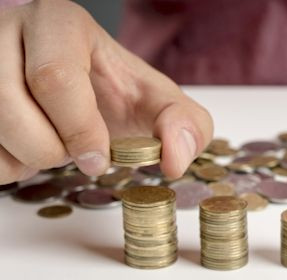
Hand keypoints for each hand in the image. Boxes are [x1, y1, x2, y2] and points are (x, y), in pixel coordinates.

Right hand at [0, 0, 212, 183]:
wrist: (78, 89)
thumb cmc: (115, 92)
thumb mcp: (160, 102)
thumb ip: (187, 126)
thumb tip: (175, 159)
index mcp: (59, 25)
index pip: (54, 76)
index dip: (78, 128)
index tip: (99, 159)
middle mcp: (8, 31)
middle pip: (9, 103)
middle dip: (50, 148)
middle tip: (76, 155)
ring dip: (26, 158)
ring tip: (54, 145)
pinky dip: (6, 165)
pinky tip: (27, 149)